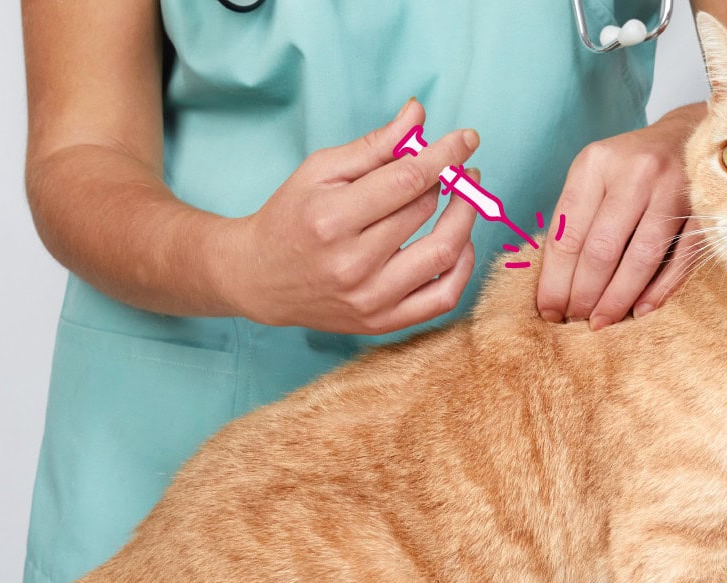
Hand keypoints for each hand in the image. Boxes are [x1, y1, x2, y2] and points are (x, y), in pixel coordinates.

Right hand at [218, 99, 480, 334]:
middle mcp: (352, 264)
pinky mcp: (381, 322)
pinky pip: (443, 298)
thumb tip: (417, 114)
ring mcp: (370, 299)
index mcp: (332, 219)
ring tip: (466, 195)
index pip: (406, 180)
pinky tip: (460, 241)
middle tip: (455, 166)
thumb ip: (373, 145)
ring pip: (444, 254)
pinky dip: (462, 267)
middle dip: (449, 180)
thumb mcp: (320, 171)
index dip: (444, 155)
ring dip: (465, 217)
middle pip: (424, 211)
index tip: (467, 138)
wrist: (259, 278)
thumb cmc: (291, 217)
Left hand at [536, 102, 706, 329]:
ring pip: (640, 259)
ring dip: (617, 299)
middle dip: (583, 295)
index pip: (568, 235)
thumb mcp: (593, 178)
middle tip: (574, 321)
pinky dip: (658, 290)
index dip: (555, 280)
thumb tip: (554, 286)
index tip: (548, 310)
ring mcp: (674, 189)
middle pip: (601, 250)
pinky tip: (639, 311)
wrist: (686, 137)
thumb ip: (574, 221)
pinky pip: (679, 260)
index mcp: (596, 164)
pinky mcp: (705, 208)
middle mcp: (635, 172)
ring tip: (601, 322)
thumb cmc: (628, 168)